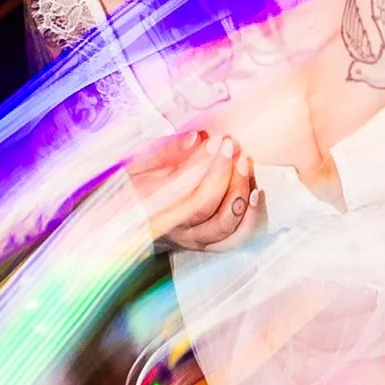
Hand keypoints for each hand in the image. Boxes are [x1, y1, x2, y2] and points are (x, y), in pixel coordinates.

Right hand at [129, 128, 255, 249]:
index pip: (180, 186)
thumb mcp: (139, 164)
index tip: (217, 141)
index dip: (203, 162)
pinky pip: (235, 240)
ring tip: (244, 164)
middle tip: (232, 146)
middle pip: (204, 206)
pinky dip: (250, 218)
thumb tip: (196, 138)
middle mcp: (173, 228)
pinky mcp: (208, 245)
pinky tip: (256, 193)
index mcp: (149, 207)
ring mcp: (192, 240)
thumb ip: (166, 151)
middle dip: (223, 172)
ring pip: (223, 225)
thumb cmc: (134, 187)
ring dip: (239, 193)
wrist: (128, 220)